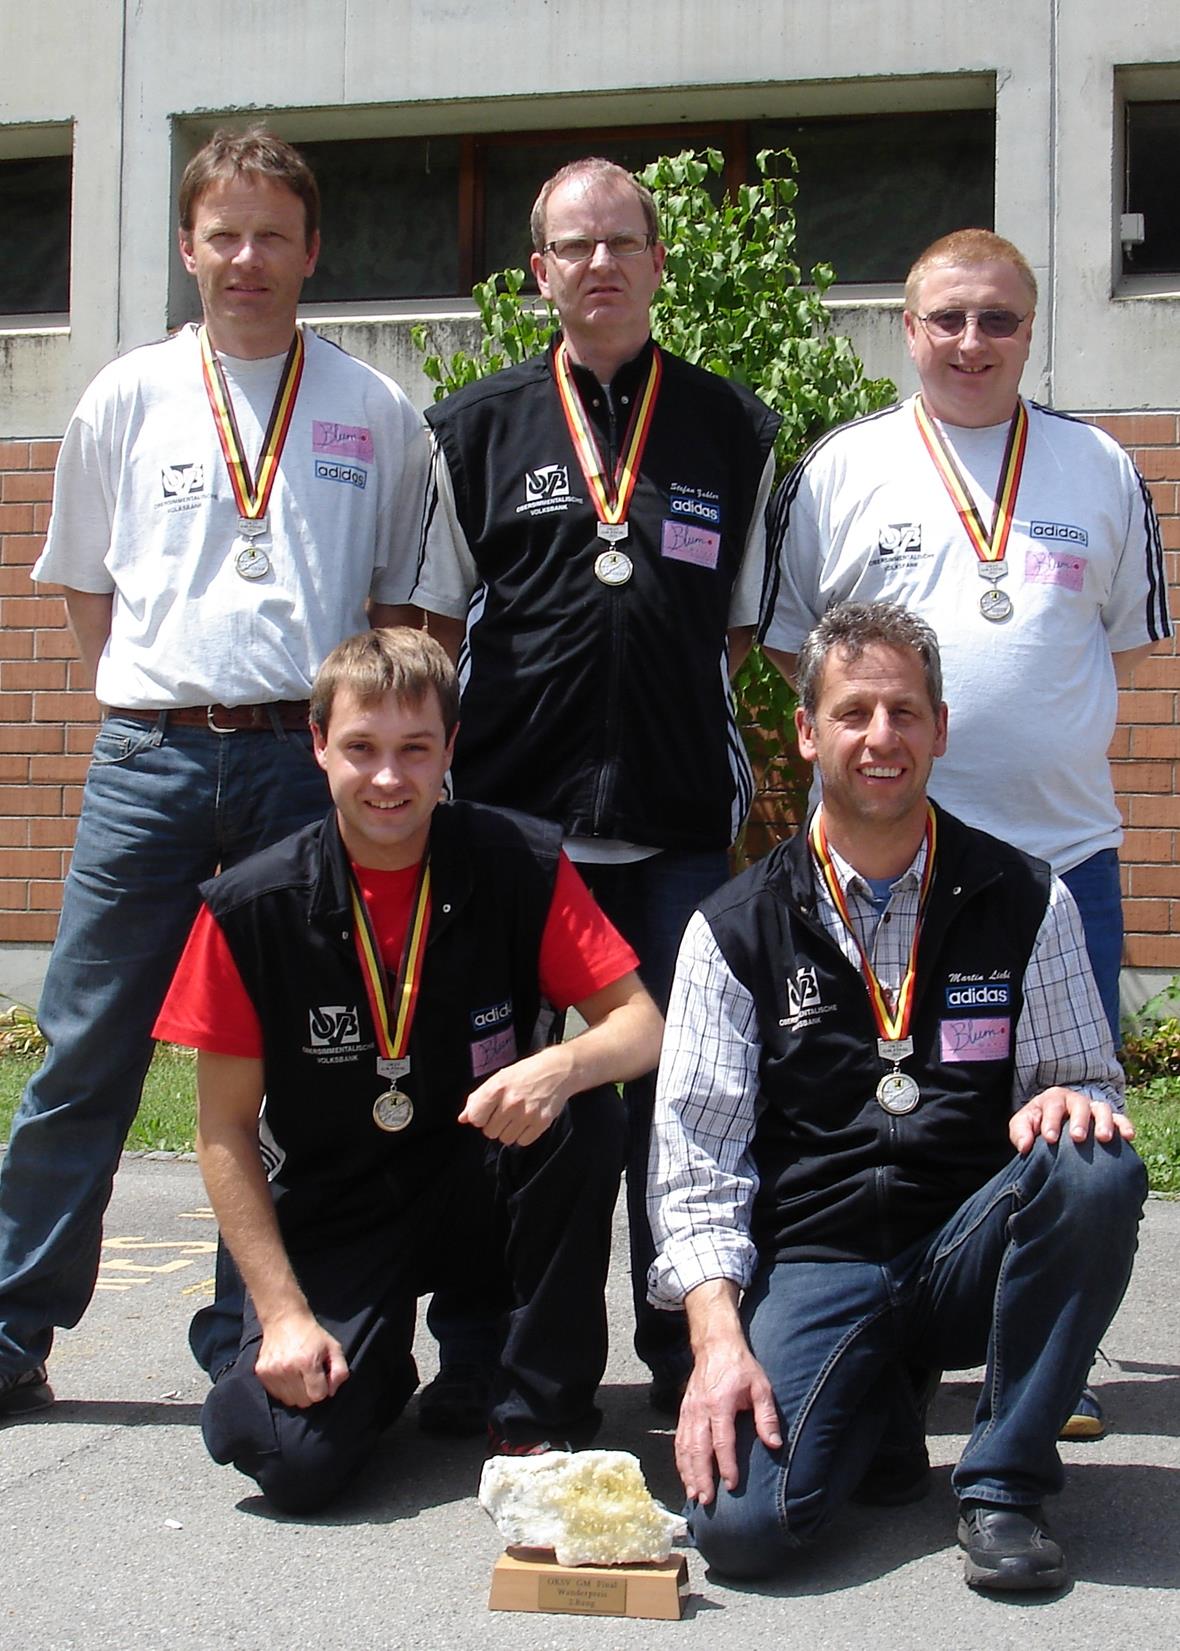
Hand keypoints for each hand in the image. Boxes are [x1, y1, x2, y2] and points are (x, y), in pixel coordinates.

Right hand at [255, 1309, 349, 1407]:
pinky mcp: (261, 1372)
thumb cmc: (311, 1334)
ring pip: (289, 1401)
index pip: (317, 1396)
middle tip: (309, 1375)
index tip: (321, 1377)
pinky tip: (287, 1374)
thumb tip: (331, 1392)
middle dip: (309, 1392)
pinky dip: (283, 1389)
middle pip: (303, 1402)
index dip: (322, 1388)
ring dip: (296, 1392)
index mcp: (307, 1362)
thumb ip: (340, 1371)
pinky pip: (276, 1394)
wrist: (284, 1318)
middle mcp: (287, 1368)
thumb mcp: (334, 1347)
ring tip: (298, 1374)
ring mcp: (272, 1371)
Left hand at [458, 1046, 573, 1146]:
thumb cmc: (525, 1073)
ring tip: (516, 1117)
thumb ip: (478, 1098)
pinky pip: (522, 1142)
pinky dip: (523, 1135)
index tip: (488, 1112)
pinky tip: (527, 1121)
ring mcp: (527, 1114)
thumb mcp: (499, 1078)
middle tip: (505, 1113)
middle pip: (490, 1132)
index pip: (476, 1118)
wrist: (558, 1070)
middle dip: (494, 1124)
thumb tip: (463, 1119)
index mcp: (497, 1088)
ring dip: (508, 1131)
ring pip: (505, 1139)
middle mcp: (512, 1102)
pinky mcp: (541, 1123)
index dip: (480, 1117)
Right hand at [675, 1335, 781, 1506]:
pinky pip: (679, 1440)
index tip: (731, 1485)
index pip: (722, 1441)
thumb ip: (767, 1416)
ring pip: (685, 1447)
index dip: (726, 1465)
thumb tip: (775, 1445)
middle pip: (698, 1449)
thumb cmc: (741, 1367)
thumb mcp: (761, 1387)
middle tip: (706, 1501)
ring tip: (693, 1495)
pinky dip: (681, 1461)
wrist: (715, 1344)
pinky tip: (686, 1476)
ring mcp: (689, 1411)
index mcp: (720, 1404)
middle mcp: (700, 1410)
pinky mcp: (683, 1411)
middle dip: (701, 1477)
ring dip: (688, 1473)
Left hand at [1009, 1085, 1135, 1154]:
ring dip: (1104, 1122)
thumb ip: (1020, 1133)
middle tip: (1077, 1138)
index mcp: (1053, 1099)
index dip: (1051, 1122)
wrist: (1056, 1122)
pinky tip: (1129, 1137)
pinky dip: (1125, 1125)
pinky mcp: (1109, 1119)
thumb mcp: (1023, 1124)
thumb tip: (1024, 1147)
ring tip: (1104, 1138)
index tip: (1050, 1138)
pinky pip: (1120, 1118)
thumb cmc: (1038, 1123)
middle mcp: (1075, 1101)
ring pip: (1102, 1109)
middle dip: (1078, 1121)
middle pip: (1079, 1105)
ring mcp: (1093, 1108)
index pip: (1052, 1107)